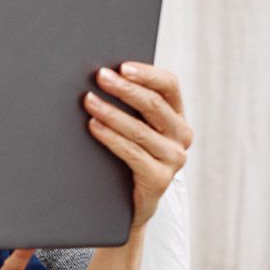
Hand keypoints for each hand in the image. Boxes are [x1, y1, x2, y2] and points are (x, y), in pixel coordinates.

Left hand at [83, 63, 191, 227]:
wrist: (128, 203)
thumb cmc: (125, 156)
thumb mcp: (133, 127)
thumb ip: (128, 105)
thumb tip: (101, 75)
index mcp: (176, 116)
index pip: (169, 86)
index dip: (146, 74)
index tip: (121, 66)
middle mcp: (181, 136)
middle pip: (154, 105)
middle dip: (124, 89)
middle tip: (99, 77)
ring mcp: (173, 159)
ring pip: (140, 129)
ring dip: (111, 112)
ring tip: (89, 101)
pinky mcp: (159, 179)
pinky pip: (132, 153)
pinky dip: (111, 137)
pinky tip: (94, 126)